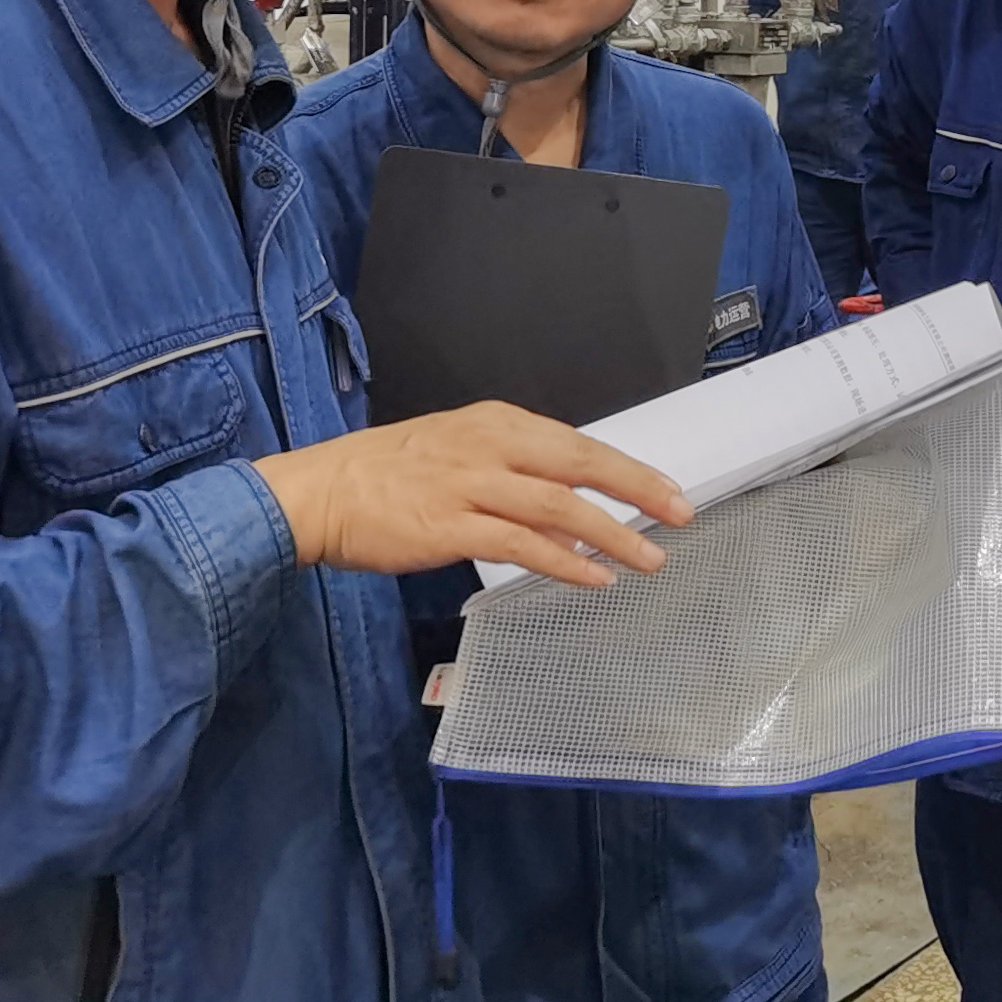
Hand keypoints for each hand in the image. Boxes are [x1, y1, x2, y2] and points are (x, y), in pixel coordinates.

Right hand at [253, 403, 694, 586]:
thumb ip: (511, 472)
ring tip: (650, 558)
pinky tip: (594, 578)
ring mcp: (471, 485)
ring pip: (559, 507)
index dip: (627, 469)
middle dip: (638, 489)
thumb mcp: (457, 451)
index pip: (578, 443)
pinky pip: (521, 545)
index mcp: (496, 423)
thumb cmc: (385, 475)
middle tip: (681, 513)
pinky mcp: (450, 526)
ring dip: (612, 534)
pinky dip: (563, 563)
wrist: (320, 492)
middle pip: (581, 463)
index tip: (666, 490)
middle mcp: (490, 446)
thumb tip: (566, 504)